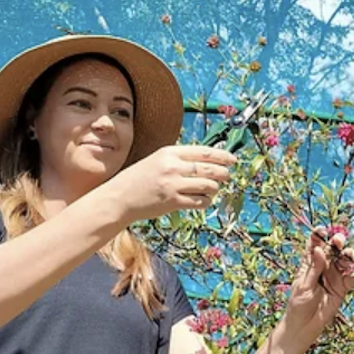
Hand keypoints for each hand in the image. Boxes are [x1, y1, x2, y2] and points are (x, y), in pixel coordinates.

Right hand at [106, 145, 236, 221]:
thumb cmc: (139, 179)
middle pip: (210, 169)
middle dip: (223, 173)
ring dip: (214, 189)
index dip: (222, 156)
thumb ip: (180, 159)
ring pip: (208, 185)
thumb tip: (207, 161)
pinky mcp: (173, 201)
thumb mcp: (158, 160)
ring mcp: (173, 184)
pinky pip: (200, 201)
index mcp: (169, 152)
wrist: (120, 197)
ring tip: (210, 189)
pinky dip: (205, 201)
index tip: (232, 159)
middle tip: (227, 176)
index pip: (203, 152)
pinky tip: (202, 200)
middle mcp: (173, 166)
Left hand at [282, 227, 353, 340]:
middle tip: (338, 241)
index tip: (322, 230)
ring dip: (348, 255)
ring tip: (348, 255)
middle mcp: (323, 267)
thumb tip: (319, 250)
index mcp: (309, 263)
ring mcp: (334, 276)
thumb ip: (314, 268)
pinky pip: (352, 276)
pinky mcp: (343, 287)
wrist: (305, 326)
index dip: (318, 235)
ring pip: (344, 260)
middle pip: (333, 249)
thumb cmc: (298, 305)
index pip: (314, 244)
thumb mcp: (304, 285)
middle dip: (337, 242)